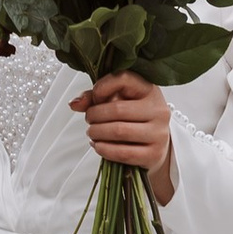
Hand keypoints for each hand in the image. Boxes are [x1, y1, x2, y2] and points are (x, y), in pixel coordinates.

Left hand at [75, 71, 175, 202]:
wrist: (156, 146)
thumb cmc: (134, 119)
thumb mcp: (118, 101)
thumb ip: (96, 97)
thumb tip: (74, 104)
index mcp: (150, 90)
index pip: (124, 79)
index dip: (102, 87)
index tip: (95, 98)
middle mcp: (158, 110)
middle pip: (117, 109)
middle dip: (95, 115)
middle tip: (89, 120)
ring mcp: (158, 133)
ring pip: (119, 131)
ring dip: (97, 133)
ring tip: (92, 133)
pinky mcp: (154, 154)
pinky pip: (123, 153)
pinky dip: (104, 150)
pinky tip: (98, 146)